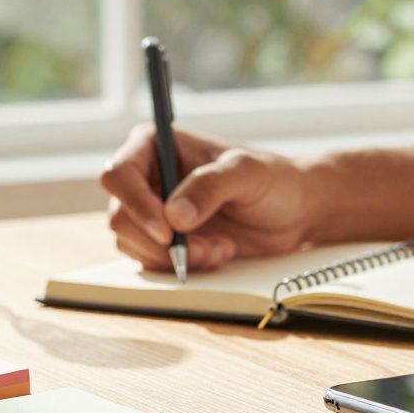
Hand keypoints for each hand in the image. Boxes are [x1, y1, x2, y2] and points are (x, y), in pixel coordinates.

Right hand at [100, 124, 314, 270]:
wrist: (294, 213)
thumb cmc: (273, 180)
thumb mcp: (248, 173)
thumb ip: (211, 186)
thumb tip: (174, 215)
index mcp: (156, 145)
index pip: (119, 173)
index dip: (135, 204)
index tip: (167, 231)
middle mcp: (147, 178)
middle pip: (120, 217)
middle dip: (160, 242)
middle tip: (203, 249)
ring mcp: (152, 212)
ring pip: (133, 244)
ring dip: (175, 257)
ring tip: (219, 249)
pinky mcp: (164, 242)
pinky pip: (153, 262)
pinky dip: (183, 266)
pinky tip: (218, 254)